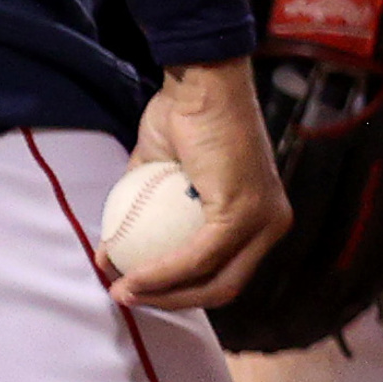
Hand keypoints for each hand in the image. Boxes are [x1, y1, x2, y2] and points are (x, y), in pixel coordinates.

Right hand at [111, 59, 290, 309]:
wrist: (199, 79)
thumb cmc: (182, 114)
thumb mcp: (160, 171)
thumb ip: (142, 209)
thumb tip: (110, 249)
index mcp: (259, 216)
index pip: (224, 269)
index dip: (181, 288)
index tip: (138, 287)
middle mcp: (271, 225)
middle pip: (224, 286)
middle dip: (174, 302)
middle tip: (128, 297)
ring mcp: (263, 221)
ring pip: (215, 280)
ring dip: (164, 293)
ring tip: (123, 292)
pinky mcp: (244, 213)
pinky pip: (198, 255)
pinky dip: (161, 271)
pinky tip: (131, 276)